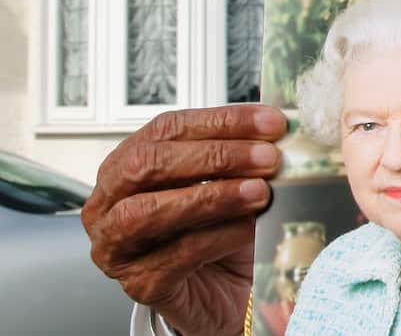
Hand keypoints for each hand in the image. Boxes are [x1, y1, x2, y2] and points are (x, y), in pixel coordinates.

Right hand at [82, 105, 286, 335]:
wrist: (223, 294)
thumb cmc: (218, 232)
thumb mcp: (224, 184)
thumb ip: (238, 156)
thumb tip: (274, 133)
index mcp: (126, 165)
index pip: (167, 130)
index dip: (221, 121)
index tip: (269, 123)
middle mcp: (110, 204)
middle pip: (148, 165)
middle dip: (215, 156)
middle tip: (267, 158)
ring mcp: (116, 247)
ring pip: (149, 211)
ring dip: (212, 196)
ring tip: (259, 192)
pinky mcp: (139, 284)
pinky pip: (176, 255)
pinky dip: (219, 236)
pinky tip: (249, 227)